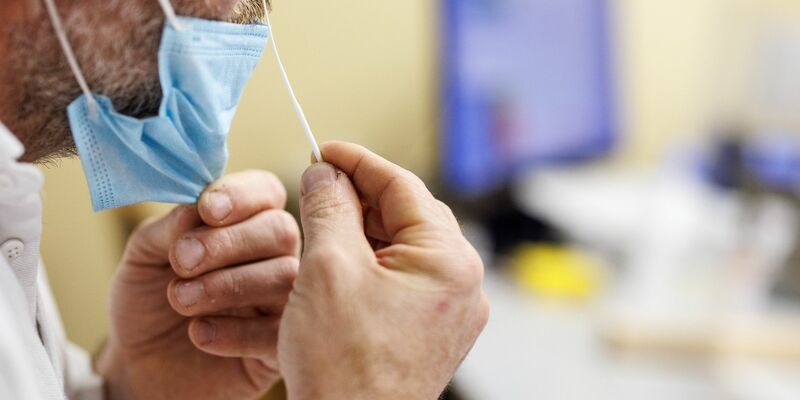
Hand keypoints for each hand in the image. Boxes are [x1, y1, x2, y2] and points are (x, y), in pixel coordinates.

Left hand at [97, 171, 299, 399]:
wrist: (140, 367)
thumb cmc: (148, 303)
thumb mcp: (143, 257)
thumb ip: (169, 228)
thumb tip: (196, 208)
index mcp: (246, 223)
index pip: (265, 191)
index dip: (242, 195)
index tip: (207, 209)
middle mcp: (273, 257)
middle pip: (280, 230)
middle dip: (230, 242)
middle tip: (181, 261)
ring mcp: (282, 301)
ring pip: (285, 277)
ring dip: (228, 284)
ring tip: (180, 300)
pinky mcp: (279, 346)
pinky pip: (279, 331)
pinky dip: (236, 332)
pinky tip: (198, 333)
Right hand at [279, 142, 488, 399]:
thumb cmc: (344, 366)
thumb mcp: (327, 269)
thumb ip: (329, 208)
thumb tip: (325, 174)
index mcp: (448, 260)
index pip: (403, 186)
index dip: (358, 162)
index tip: (325, 150)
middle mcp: (461, 283)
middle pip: (407, 215)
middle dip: (359, 197)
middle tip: (316, 187)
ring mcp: (450, 311)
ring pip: (403, 247)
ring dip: (361, 231)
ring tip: (319, 226)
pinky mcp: (432, 331)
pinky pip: (404, 279)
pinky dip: (371, 263)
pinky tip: (337, 264)